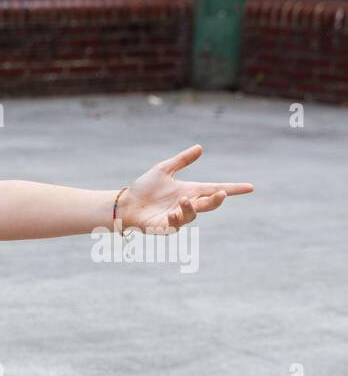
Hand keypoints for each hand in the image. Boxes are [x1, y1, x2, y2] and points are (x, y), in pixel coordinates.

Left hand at [117, 144, 253, 234]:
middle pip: (210, 204)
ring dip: (190, 207)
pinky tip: (171, 213)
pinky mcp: (165, 228)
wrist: (125, 203)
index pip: (215, 189)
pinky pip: (176, 226)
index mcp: (190, 191)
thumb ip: (182, 161)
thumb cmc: (144, 188)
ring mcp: (178, 217)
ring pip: (193, 215)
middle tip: (221, 194)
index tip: (250, 187)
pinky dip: (176, 219)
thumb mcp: (163, 170)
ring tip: (183, 200)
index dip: (233, 189)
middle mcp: (187, 205)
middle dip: (217, 199)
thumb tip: (200, 147)